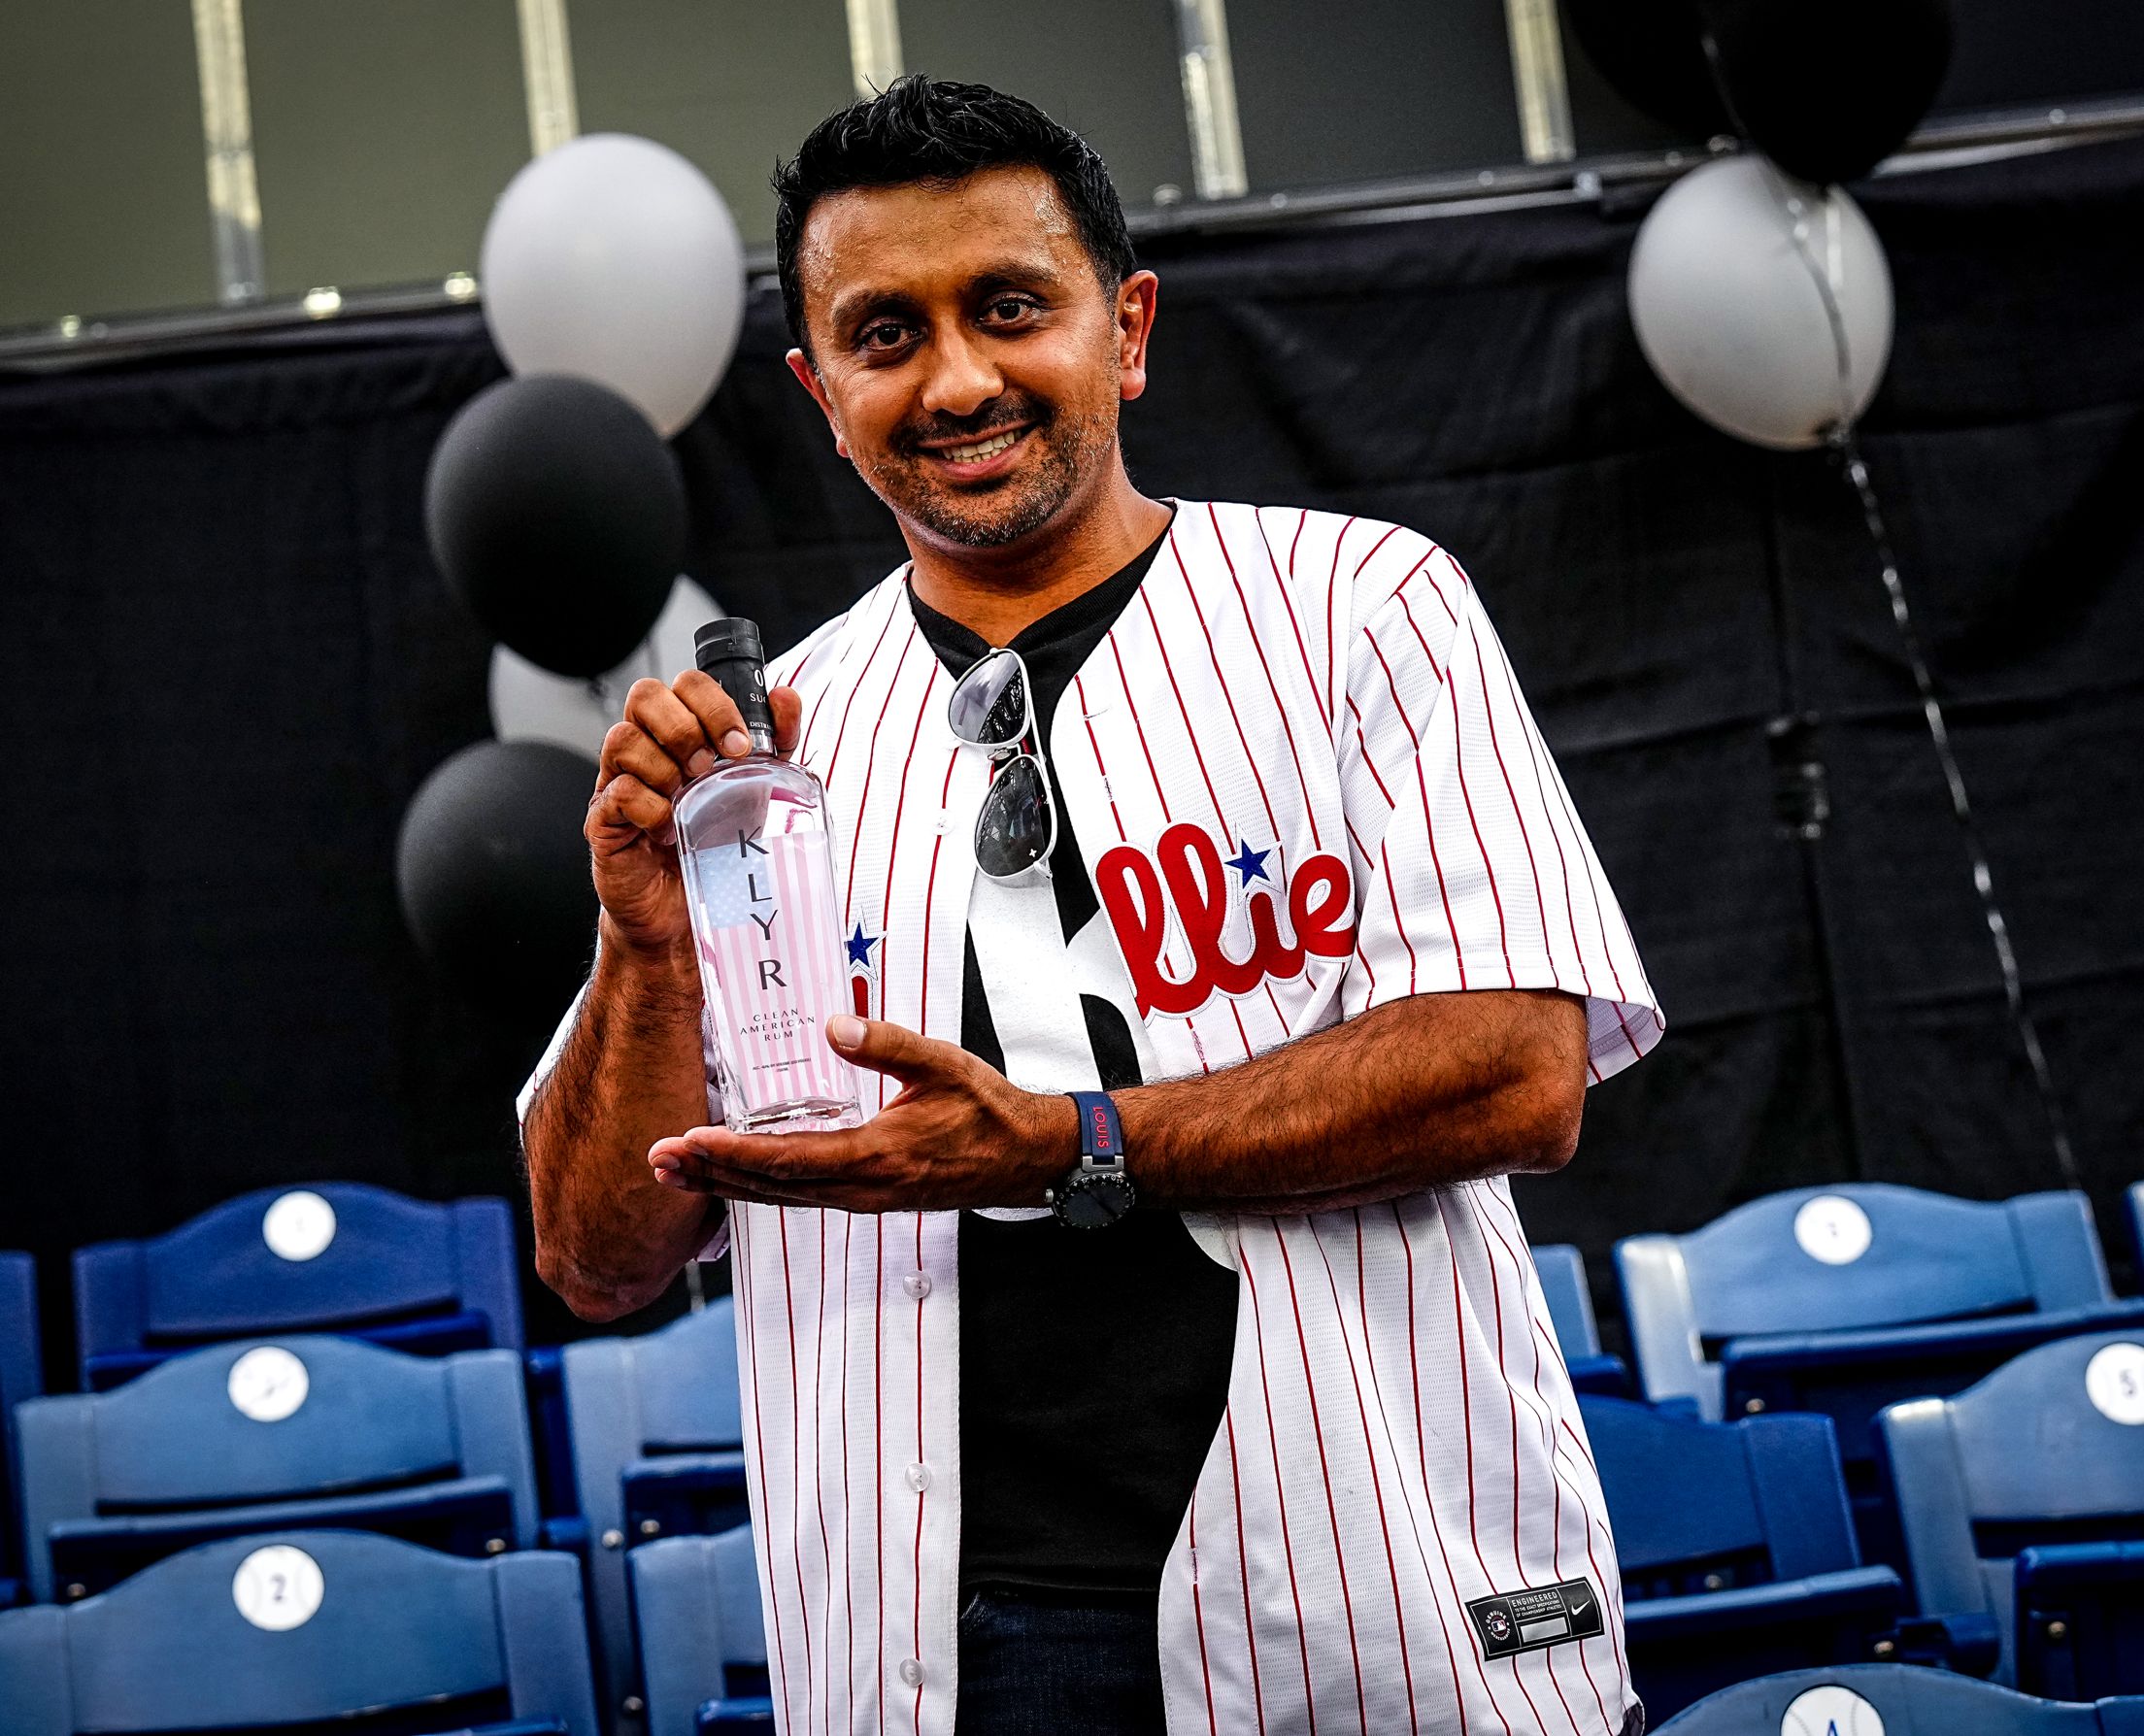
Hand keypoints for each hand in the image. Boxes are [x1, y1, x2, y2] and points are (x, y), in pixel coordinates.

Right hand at [586, 671, 802, 955]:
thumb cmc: (714, 845)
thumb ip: (774, 744)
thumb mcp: (755, 789)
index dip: (714, 703)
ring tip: (687, 799)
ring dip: (666, 767)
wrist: (686, 912)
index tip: (741, 743)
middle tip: (711, 767)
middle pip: (645, 696)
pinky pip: (618, 791)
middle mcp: (645, 750)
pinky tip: (669, 828)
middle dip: (687, 727)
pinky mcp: (604, 821)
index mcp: (679, 735)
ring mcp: (617, 782)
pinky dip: (652, 806)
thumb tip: (786, 697)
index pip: (684, 684)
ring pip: (623, 738)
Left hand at [646, 1016, 1078, 1211]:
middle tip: (656, 1161)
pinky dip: (758, 1189)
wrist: (1025, 1159)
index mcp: (877, 1155)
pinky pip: (800, 1197)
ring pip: (781, 1197)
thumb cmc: (988, 1112)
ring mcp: (863, 1198)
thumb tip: (834, 1026)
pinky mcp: (866, 1197)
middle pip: (771, 1186)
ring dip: (725, 1185)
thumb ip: (887, 1045)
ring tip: (676, 1173)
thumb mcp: (943, 1064)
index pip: (790, 1158)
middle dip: (710, 1173)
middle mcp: (862, 1187)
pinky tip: (731, 1181)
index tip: (690, 1139)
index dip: (735, 1152)